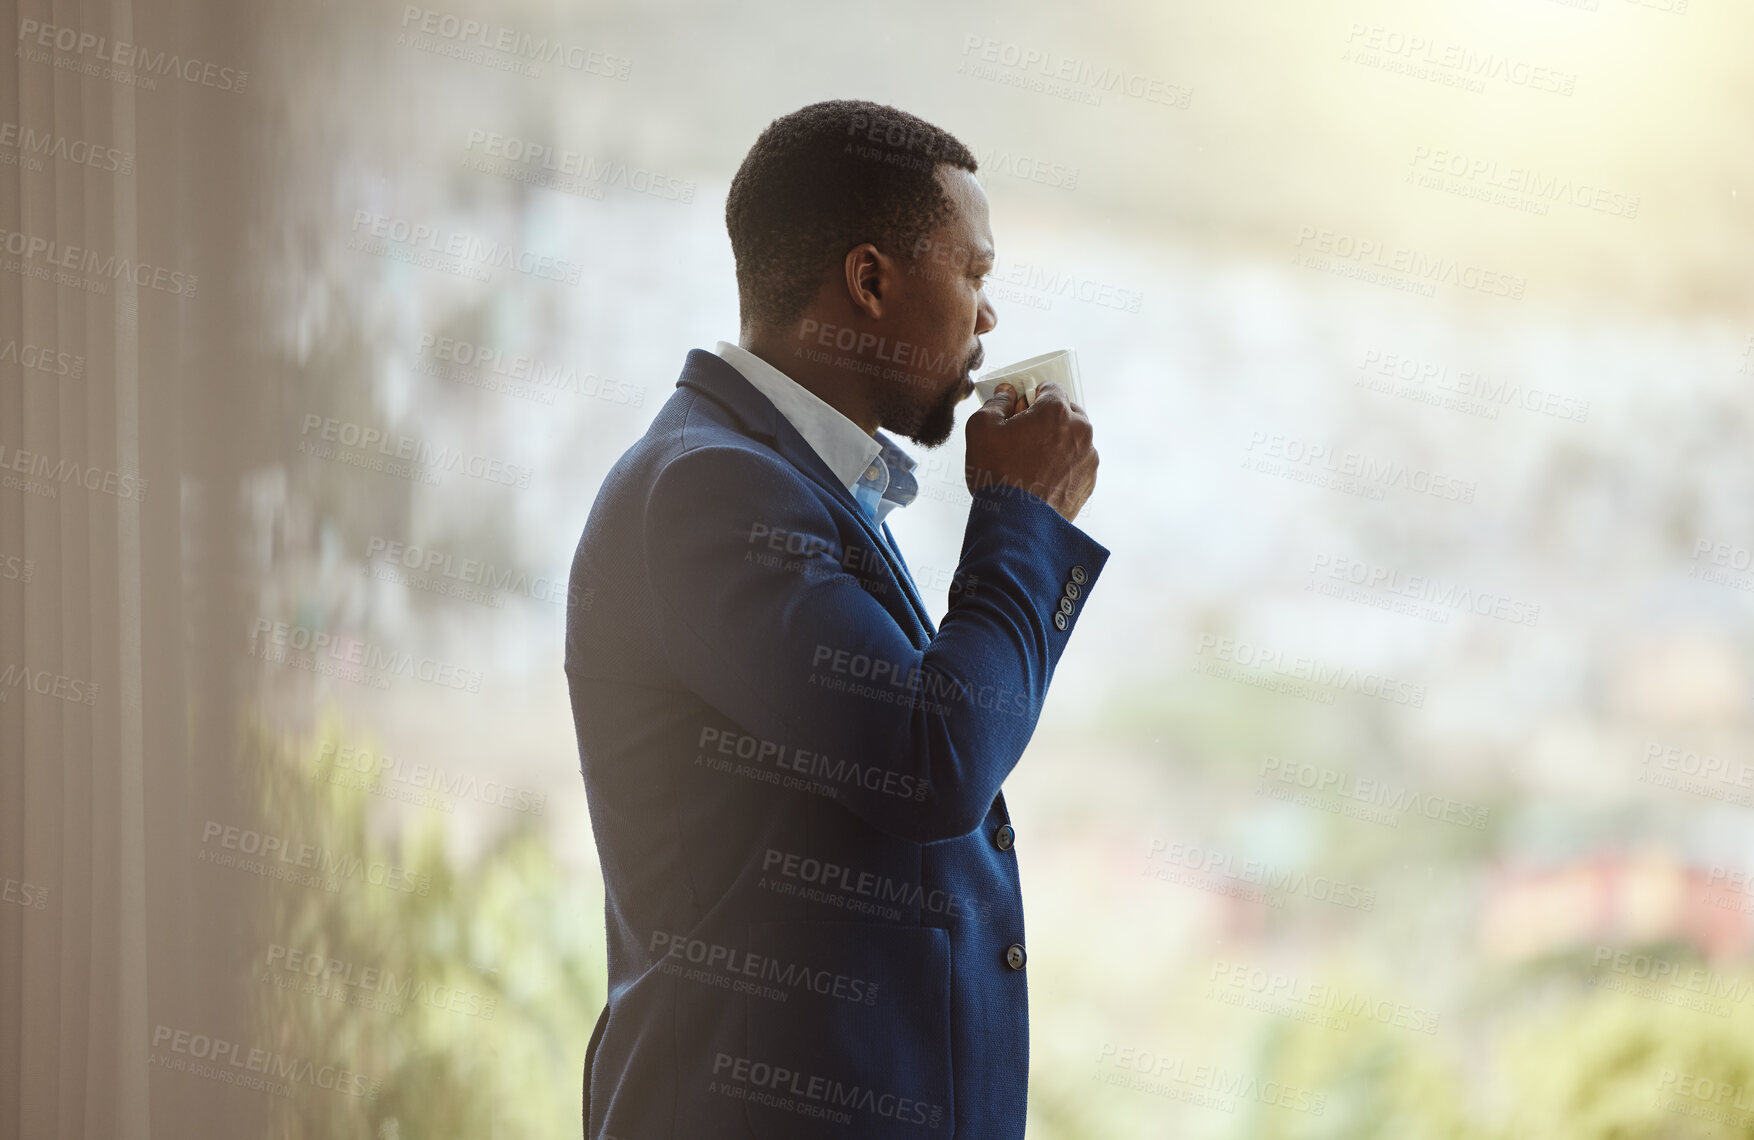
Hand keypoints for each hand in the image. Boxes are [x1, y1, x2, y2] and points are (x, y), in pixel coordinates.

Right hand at [964, 381, 1098, 522]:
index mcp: (1056, 411)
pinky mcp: (1089, 481)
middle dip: (1047, 419)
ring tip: (1031, 463)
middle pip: (1066, 412)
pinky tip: (1041, 479)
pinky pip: (1076, 463)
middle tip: (1024, 438)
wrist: (1017, 524)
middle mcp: (1080, 430)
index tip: (1019, 411)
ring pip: (1073, 438)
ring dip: (1057, 442)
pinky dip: (1063, 465)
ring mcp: (1088, 457)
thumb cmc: (998, 475)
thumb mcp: (981, 429)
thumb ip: (996, 402)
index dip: (1031, 397)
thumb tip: (1007, 394)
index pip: (1050, 387)